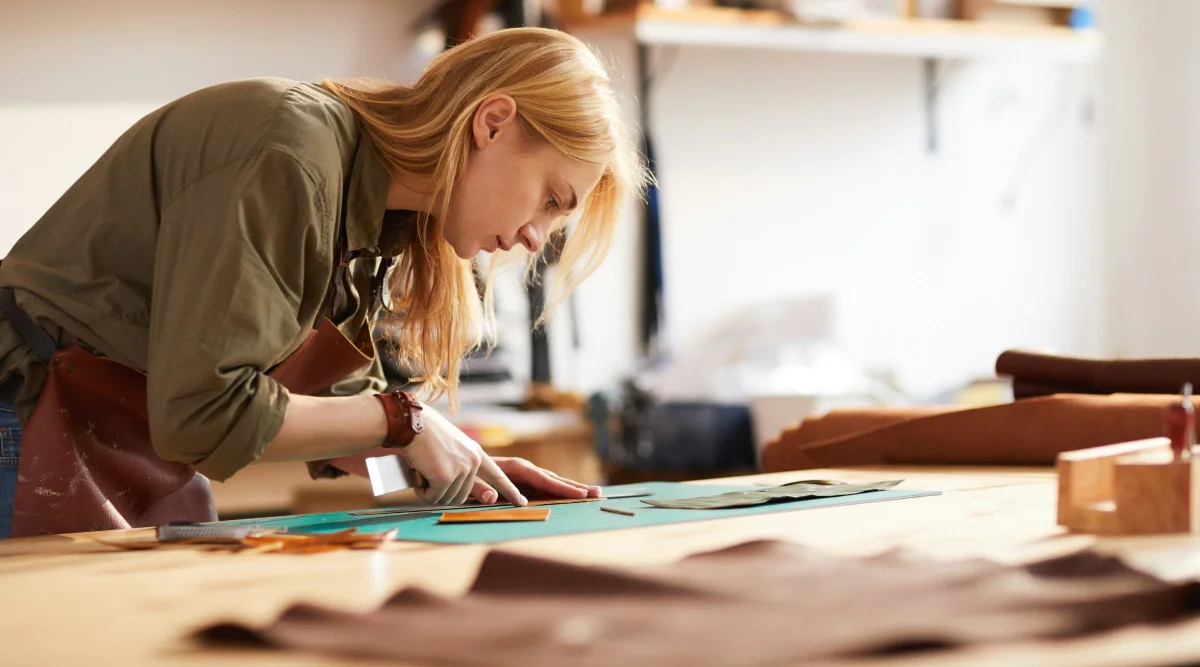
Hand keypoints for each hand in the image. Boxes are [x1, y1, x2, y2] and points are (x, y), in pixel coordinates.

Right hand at [400, 406, 525, 506]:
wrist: (411, 423)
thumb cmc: (426, 436)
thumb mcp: (452, 451)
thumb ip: (465, 471)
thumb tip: (486, 495)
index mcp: (476, 454)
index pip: (499, 476)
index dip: (510, 491)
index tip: (521, 502)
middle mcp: (473, 461)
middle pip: (462, 496)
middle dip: (443, 492)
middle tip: (429, 474)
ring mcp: (461, 469)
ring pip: (447, 499)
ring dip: (431, 491)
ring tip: (424, 469)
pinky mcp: (446, 477)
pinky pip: (433, 497)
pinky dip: (422, 491)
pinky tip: (418, 472)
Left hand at [470, 457, 601, 503]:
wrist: (460, 462)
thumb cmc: (464, 473)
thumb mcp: (467, 482)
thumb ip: (478, 489)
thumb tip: (493, 497)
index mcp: (513, 467)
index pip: (542, 479)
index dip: (561, 487)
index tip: (580, 494)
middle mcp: (523, 468)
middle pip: (553, 478)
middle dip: (575, 486)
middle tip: (597, 493)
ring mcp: (524, 474)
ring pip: (552, 481)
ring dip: (572, 487)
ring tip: (593, 493)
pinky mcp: (523, 480)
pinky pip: (545, 485)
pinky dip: (561, 489)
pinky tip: (573, 494)